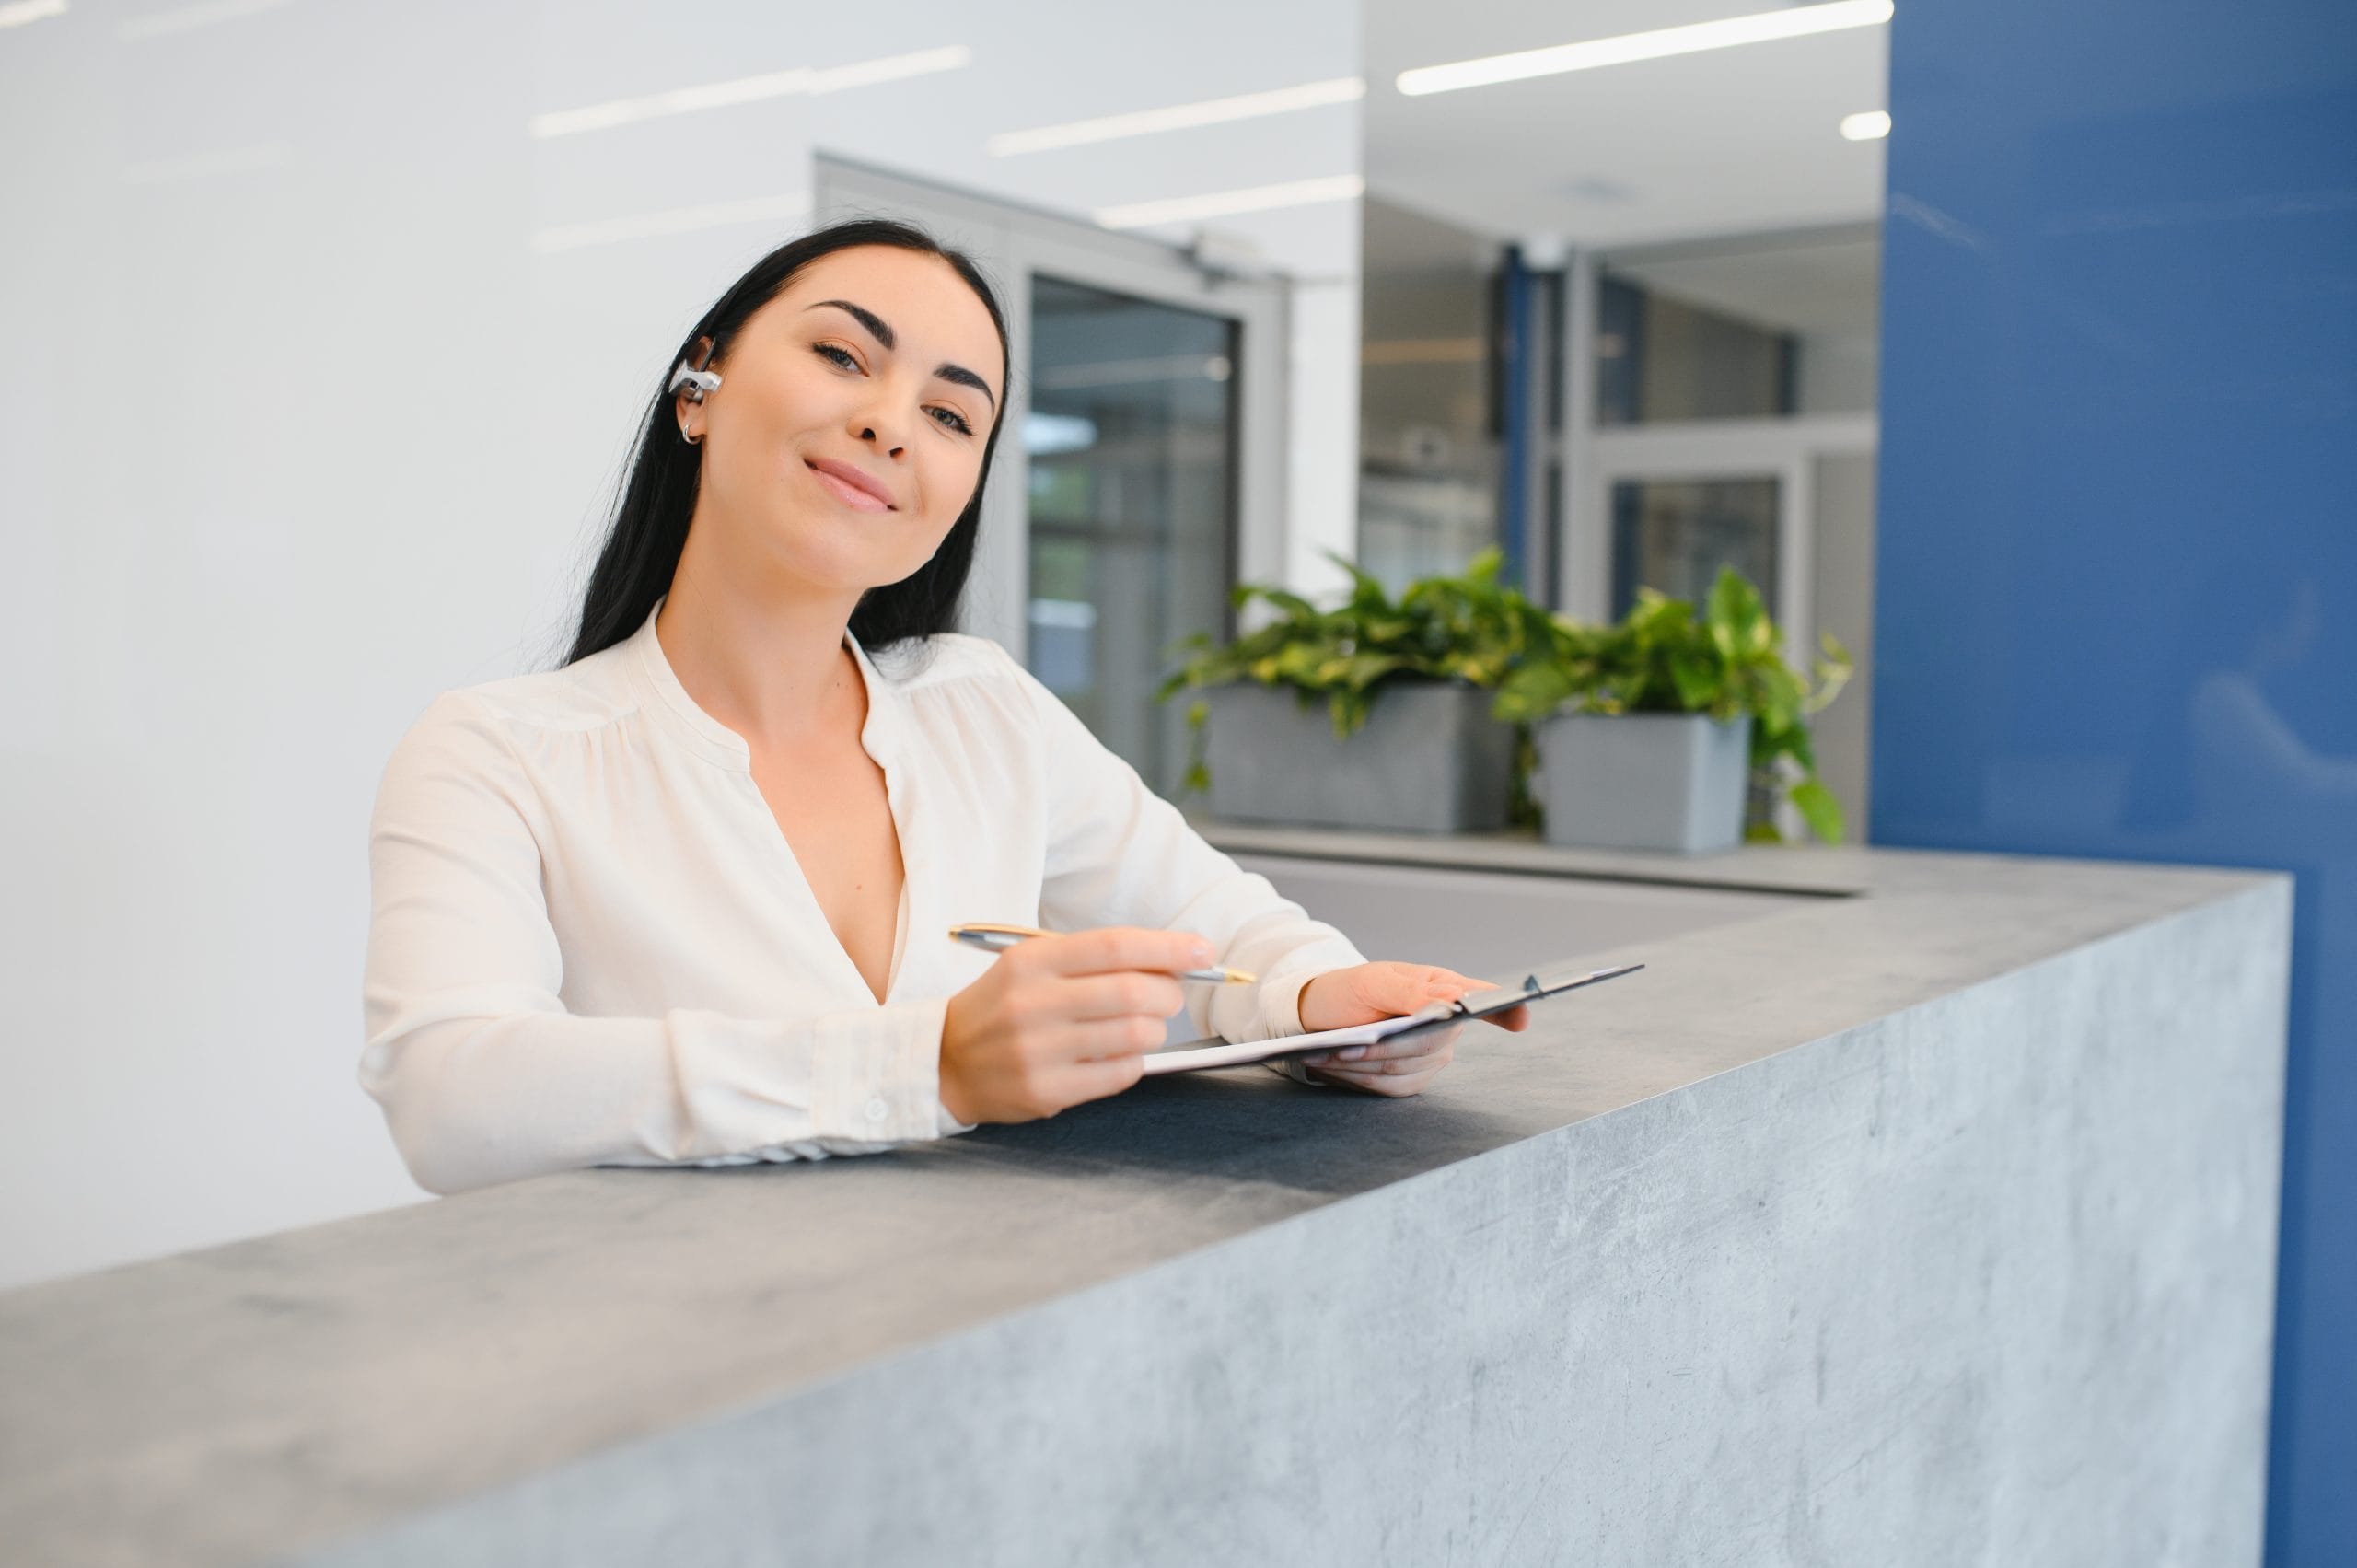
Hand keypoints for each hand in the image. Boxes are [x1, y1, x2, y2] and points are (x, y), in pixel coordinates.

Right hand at [938, 926, 1200, 1123]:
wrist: (945, 1062)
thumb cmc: (1002, 1008)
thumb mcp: (1032, 967)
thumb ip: (1093, 962)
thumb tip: (1170, 965)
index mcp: (1032, 962)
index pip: (1115, 946)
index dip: (1169, 947)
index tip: (1204, 951)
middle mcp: (1033, 1003)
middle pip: (1133, 992)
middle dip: (1170, 994)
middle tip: (1171, 997)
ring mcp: (1038, 1050)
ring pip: (1134, 1035)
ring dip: (1155, 1030)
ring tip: (1143, 1028)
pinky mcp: (1046, 1091)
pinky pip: (1119, 1074)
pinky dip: (1134, 1061)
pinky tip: (1120, 1054)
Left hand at [1288, 962, 1529, 1096]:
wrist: (1322, 1013)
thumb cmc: (1350, 989)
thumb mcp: (1373, 980)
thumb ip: (1411, 991)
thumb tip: (1451, 1001)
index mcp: (1444, 988)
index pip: (1484, 1000)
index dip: (1508, 1009)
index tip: (1521, 1017)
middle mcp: (1447, 1025)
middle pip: (1431, 1044)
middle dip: (1384, 1046)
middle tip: (1345, 1046)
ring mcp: (1432, 1055)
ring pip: (1406, 1068)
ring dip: (1363, 1064)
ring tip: (1328, 1054)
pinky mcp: (1411, 1079)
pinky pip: (1391, 1087)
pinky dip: (1360, 1079)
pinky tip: (1334, 1067)